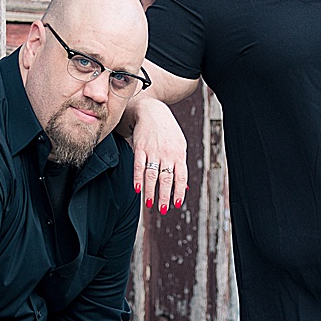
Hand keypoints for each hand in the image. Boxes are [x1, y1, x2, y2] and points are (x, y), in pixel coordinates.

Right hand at [124, 94, 188, 213]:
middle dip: (165, 195)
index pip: (181, 177)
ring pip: (152, 175)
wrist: (151, 111)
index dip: (179, 191)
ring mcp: (153, 150)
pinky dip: (138, 178)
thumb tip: (183, 188)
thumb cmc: (167, 131)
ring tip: (149, 204)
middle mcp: (167, 153)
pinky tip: (137, 189)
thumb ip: (180, 165)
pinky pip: (139, 165)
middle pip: (166, 178)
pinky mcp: (140, 147)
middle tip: (163, 209)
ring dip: (150, 191)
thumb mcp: (179, 146)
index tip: (176, 204)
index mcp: (179, 154)